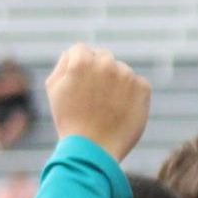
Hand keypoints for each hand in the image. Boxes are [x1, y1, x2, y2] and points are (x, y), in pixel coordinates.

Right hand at [46, 44, 150, 160]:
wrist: (94, 148)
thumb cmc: (70, 120)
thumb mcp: (54, 88)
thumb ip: (64, 64)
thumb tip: (75, 53)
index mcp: (82, 61)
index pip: (81, 50)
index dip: (78, 66)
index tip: (80, 83)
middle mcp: (106, 64)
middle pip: (103, 57)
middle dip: (98, 71)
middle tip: (94, 96)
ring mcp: (126, 76)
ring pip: (121, 70)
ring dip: (115, 82)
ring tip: (107, 106)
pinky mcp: (142, 88)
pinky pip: (137, 83)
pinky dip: (131, 94)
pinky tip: (121, 109)